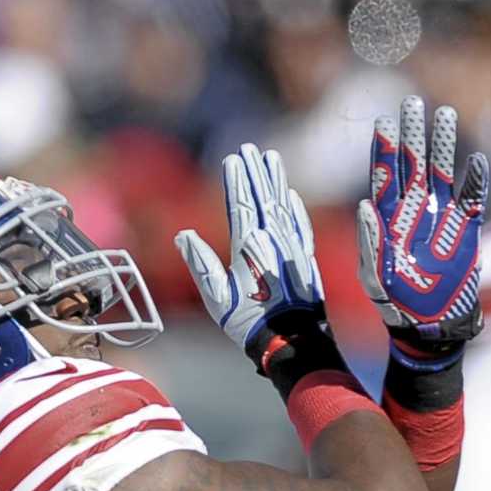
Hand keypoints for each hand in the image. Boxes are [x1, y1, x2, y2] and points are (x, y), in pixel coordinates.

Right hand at [176, 144, 325, 357]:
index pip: (239, 204)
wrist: (292, 342)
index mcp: (248, 247)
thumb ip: (201, 265)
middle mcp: (272, 242)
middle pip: (262, 198)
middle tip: (250, 147)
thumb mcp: (217, 299)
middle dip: (255, 171)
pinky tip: (291, 195)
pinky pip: (300, 225)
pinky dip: (295, 208)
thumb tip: (184, 235)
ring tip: (271, 158)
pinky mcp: (306, 259)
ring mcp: (292, 248)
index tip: (232, 157)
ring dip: (276, 181)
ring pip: (283, 206)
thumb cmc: (250, 323)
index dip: (235, 180)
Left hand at [358, 95, 488, 368]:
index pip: (385, 174)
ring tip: (445, 113)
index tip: (385, 120)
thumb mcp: (375, 276)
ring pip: (442, 172)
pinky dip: (476, 181)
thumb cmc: (397, 304)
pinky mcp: (466, 232)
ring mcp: (441, 219)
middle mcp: (415, 211)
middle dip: (412, 132)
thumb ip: (370, 243)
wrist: (431, 327)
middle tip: (413, 101)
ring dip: (442, 145)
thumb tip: (364, 206)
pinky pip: (473, 201)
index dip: (384, 148)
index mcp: (389, 218)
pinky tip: (478, 160)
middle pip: (412, 163)